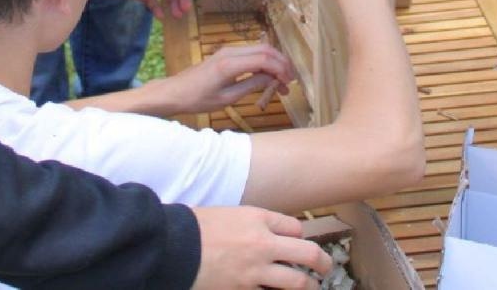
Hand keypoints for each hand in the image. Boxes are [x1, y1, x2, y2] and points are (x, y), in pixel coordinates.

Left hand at [158, 43, 293, 115]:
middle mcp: (230, 52)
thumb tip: (272, 79)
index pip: (264, 59)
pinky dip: (263, 63)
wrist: (175, 92)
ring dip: (273, 63)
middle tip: (291, 81)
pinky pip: (250, 54)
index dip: (281, 70)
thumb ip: (251, 86)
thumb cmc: (198, 99)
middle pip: (265, 49)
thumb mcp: (227, 98)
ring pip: (259, 50)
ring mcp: (228, 51)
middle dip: (281, 63)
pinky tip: (268, 77)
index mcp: (230, 64)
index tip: (288, 84)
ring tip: (282, 82)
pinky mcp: (226, 55)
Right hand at [191, 207, 330, 289]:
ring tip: (311, 287)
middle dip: (321, 262)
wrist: (171, 246)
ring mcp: (255, 270)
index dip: (299, 237)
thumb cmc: (192, 227)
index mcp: (256, 218)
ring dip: (307, 286)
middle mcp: (262, 243)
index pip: (294, 228)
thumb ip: (247, 223)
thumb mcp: (224, 214)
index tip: (298, 243)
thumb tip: (261, 234)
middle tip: (325, 267)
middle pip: (307, 253)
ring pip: (296, 282)